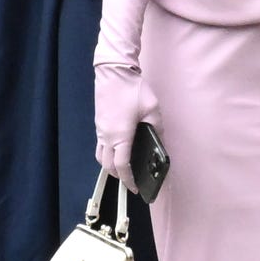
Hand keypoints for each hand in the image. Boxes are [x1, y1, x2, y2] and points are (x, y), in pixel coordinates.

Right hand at [94, 62, 160, 192]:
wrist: (113, 72)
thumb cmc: (133, 90)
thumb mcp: (152, 109)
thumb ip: (157, 128)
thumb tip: (160, 143)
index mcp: (120, 136)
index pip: (121, 166)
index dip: (129, 180)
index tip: (136, 188)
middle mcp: (106, 137)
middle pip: (108, 166)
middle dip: (119, 176)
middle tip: (131, 180)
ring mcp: (100, 130)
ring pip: (101, 157)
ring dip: (111, 166)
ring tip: (124, 168)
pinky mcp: (98, 123)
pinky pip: (100, 146)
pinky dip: (107, 154)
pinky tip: (119, 149)